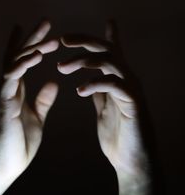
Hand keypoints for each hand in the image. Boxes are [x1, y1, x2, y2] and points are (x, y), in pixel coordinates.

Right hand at [0, 21, 58, 194]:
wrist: (6, 167)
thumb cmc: (19, 143)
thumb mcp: (37, 116)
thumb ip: (43, 99)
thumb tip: (53, 83)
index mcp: (17, 89)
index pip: (24, 61)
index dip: (33, 44)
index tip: (46, 31)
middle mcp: (9, 87)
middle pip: (19, 55)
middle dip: (32, 37)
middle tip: (47, 21)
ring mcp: (4, 93)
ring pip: (15, 61)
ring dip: (31, 46)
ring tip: (48, 33)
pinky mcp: (4, 102)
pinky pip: (13, 77)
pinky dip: (23, 64)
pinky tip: (36, 54)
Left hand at [57, 19, 150, 194]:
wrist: (132, 160)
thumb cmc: (118, 134)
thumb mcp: (103, 109)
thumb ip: (98, 93)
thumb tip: (88, 82)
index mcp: (117, 79)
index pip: (107, 51)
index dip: (91, 38)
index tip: (70, 34)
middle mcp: (126, 78)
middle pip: (106, 48)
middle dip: (84, 41)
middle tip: (62, 41)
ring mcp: (131, 88)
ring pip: (109, 61)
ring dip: (84, 60)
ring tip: (61, 67)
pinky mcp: (133, 101)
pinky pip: (114, 84)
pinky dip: (94, 83)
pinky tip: (78, 90)